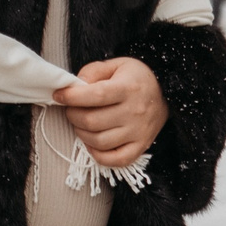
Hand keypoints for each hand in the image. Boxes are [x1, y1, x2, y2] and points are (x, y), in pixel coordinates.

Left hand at [51, 57, 166, 169]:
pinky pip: (116, 160)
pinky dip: (99, 155)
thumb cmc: (136, 78)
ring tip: (80, 124)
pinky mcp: (141, 146)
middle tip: (71, 109)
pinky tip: (92, 143)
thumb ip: (93, 72)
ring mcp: (138, 132)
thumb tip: (75, 86)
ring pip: (99, 141)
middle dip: (72, 115)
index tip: (58, 95)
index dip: (72, 97)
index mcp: (128, 88)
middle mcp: (134, 112)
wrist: (168, 93)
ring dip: (81, 134)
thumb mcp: (117, 64)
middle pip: (92, 121)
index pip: (95, 95)